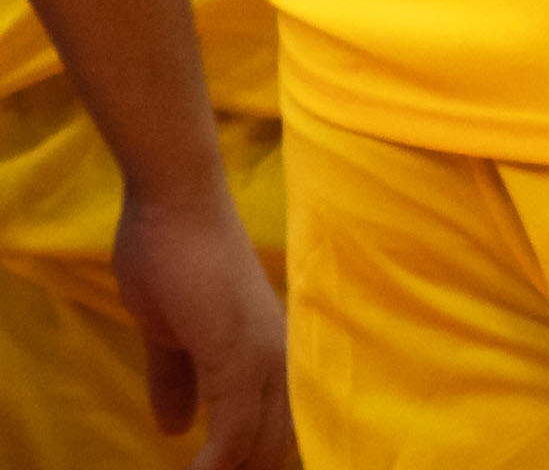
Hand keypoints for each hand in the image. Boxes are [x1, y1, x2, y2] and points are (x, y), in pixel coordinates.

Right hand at [110, 174, 289, 469]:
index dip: (258, 462)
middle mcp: (281, 357)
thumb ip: (176, 379)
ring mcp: (265, 355)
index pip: (278, 430)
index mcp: (270, 353)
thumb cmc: (173, 257)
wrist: (175, 204)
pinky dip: (217, 464)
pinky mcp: (240, 354)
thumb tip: (174, 428)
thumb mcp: (168, 334)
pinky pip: (236, 429)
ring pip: (262, 444)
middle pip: (277, 446)